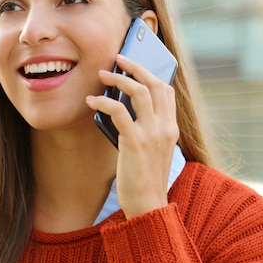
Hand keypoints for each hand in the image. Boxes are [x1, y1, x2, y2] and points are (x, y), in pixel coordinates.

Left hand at [86, 54, 178, 218]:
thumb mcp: (151, 149)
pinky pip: (118, 111)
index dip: (151, 73)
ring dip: (118, 79)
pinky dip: (103, 102)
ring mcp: (152, 133)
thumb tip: (122, 108)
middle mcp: (165, 127)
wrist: (148, 204)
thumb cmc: (145, 178)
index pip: (167, 91)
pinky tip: (91, 102)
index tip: (135, 65)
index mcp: (171, 128)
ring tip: (101, 76)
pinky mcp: (135, 142)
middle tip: (118, 59)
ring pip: (138, 92)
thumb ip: (145, 129)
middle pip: (154, 84)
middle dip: (136, 67)